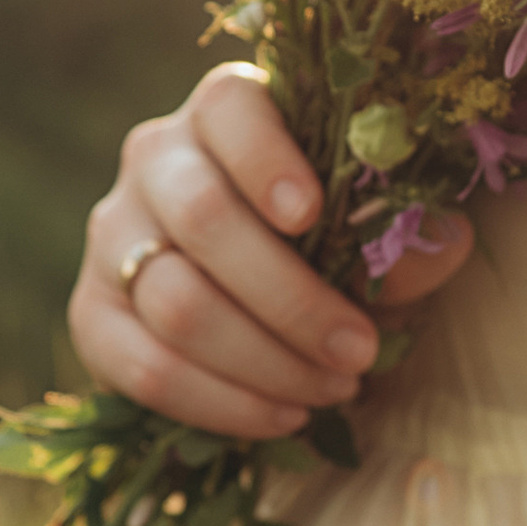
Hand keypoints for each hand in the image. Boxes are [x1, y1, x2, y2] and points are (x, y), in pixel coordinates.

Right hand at [72, 63, 475, 443]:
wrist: (261, 292)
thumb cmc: (331, 238)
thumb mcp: (376, 227)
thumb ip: (405, 233)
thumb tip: (434, 247)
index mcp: (224, 110)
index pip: (229, 111)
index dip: (266, 161)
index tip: (313, 216)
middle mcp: (154, 158)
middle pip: (204, 220)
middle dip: (291, 299)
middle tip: (360, 353)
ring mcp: (112, 234)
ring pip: (174, 301)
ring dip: (265, 361)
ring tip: (333, 390)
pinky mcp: (92, 312)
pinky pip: (142, 367)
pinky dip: (219, 403)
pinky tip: (283, 416)